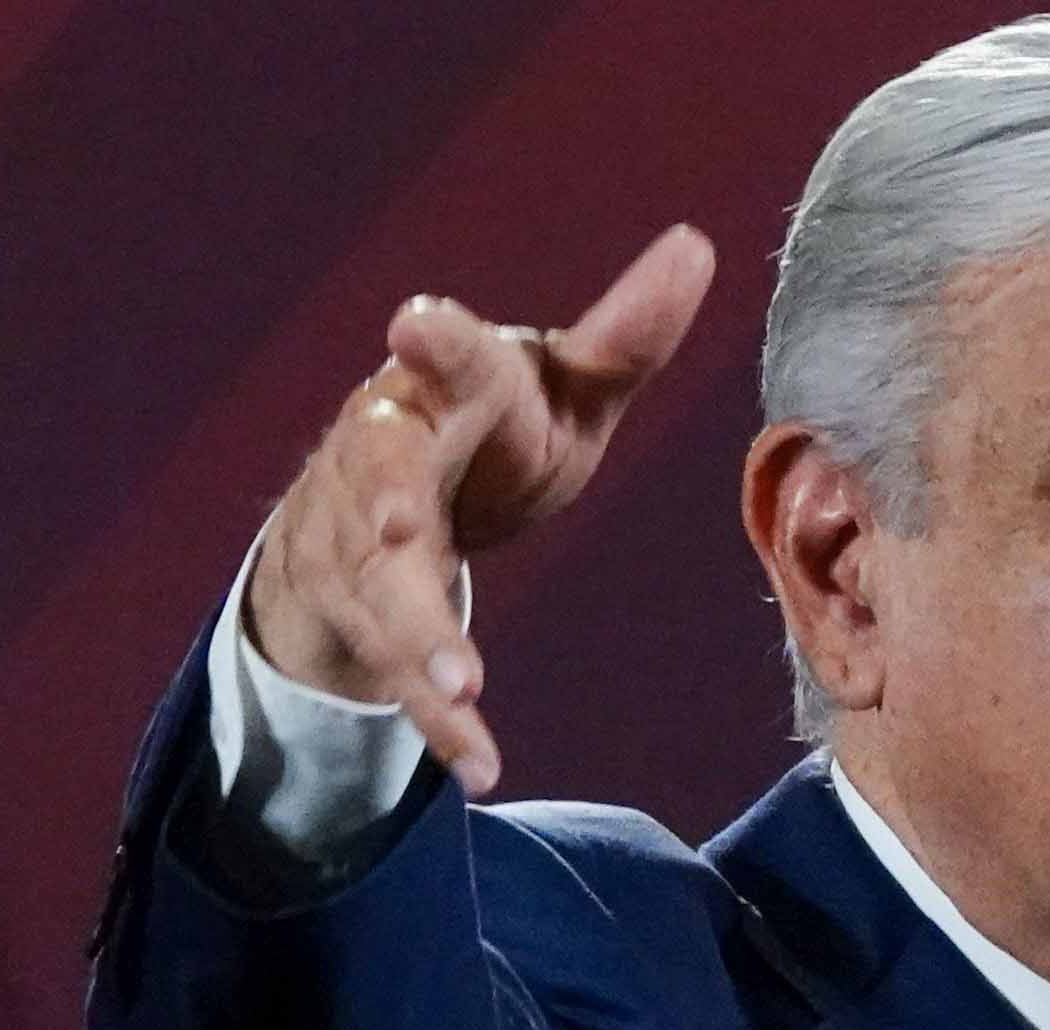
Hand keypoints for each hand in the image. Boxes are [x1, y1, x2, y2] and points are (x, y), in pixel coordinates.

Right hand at [241, 224, 716, 794]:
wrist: (375, 510)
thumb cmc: (493, 430)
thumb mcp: (559, 388)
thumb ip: (623, 337)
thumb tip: (698, 245)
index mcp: (439, 383)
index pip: (441, 357)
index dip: (433, 341)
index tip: (413, 319)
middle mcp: (378, 454)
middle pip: (377, 484)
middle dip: (385, 513)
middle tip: (401, 538)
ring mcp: (351, 540)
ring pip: (378, 593)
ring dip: (417, 642)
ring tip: (466, 692)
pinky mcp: (356, 615)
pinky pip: (394, 671)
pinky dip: (436, 719)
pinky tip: (478, 763)